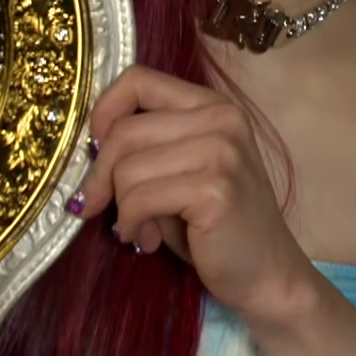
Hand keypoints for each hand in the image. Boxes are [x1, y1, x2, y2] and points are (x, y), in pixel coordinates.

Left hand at [72, 66, 317, 329]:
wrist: (267, 275)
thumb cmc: (215, 227)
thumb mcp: (179, 172)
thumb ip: (144, 148)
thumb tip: (88, 148)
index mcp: (212, 105)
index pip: (138, 80)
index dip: (104, 113)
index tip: (95, 150)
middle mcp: (221, 119)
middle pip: (124, 131)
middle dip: (100, 175)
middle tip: (100, 206)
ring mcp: (221, 151)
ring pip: (127, 168)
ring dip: (120, 206)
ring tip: (139, 228)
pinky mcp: (214, 189)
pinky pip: (140, 199)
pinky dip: (131, 225)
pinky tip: (147, 241)